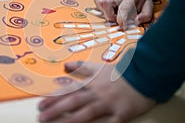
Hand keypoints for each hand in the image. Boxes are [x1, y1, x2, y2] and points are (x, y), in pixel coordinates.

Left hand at [38, 61, 155, 122]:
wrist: (144, 74)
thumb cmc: (120, 72)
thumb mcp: (99, 66)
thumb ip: (82, 66)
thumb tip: (65, 66)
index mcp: (92, 83)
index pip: (69, 90)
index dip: (54, 97)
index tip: (41, 103)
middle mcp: (97, 93)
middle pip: (74, 101)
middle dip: (56, 109)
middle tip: (41, 116)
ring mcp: (109, 104)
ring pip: (87, 113)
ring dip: (71, 120)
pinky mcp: (121, 113)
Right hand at [94, 0, 152, 29]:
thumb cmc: (138, 0)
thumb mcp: (148, 6)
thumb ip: (145, 16)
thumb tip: (135, 22)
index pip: (123, 10)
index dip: (122, 21)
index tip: (123, 28)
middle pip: (108, 12)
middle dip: (113, 19)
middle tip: (120, 17)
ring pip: (102, 13)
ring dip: (109, 16)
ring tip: (116, 12)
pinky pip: (98, 12)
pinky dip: (104, 14)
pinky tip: (110, 11)